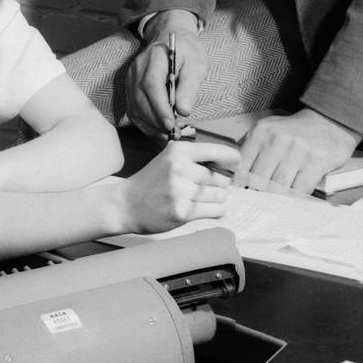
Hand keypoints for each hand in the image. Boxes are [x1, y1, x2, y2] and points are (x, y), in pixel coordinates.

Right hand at [120, 139, 239, 233]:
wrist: (125, 205)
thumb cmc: (151, 182)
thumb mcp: (169, 159)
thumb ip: (196, 159)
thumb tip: (231, 166)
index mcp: (179, 151)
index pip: (219, 151)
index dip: (233, 159)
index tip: (237, 164)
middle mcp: (181, 168)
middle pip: (222, 178)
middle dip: (218, 184)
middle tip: (203, 188)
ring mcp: (181, 191)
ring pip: (220, 195)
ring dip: (215, 199)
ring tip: (199, 199)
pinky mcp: (182, 211)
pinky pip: (216, 211)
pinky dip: (215, 211)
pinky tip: (204, 209)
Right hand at [124, 13, 206, 136]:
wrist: (170, 35)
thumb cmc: (187, 50)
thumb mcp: (197, 64)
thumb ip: (190, 87)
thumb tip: (184, 111)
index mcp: (155, 58)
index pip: (151, 85)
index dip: (159, 108)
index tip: (171, 124)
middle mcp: (138, 68)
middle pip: (140, 99)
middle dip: (156, 120)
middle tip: (172, 133)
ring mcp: (131, 77)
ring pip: (134, 106)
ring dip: (149, 124)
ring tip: (167, 134)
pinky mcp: (130, 86)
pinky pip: (132, 108)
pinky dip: (143, 122)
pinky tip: (157, 129)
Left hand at [238, 109, 361, 195]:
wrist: (329, 122)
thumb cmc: (296, 131)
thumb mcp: (268, 130)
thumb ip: (250, 149)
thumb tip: (234, 174)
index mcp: (261, 132)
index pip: (242, 166)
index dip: (240, 185)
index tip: (240, 194)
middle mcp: (277, 140)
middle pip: (258, 180)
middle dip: (257, 194)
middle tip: (257, 203)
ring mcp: (297, 151)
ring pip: (277, 188)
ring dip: (276, 198)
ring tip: (275, 202)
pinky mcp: (315, 163)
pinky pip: (299, 190)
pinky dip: (295, 198)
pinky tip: (293, 198)